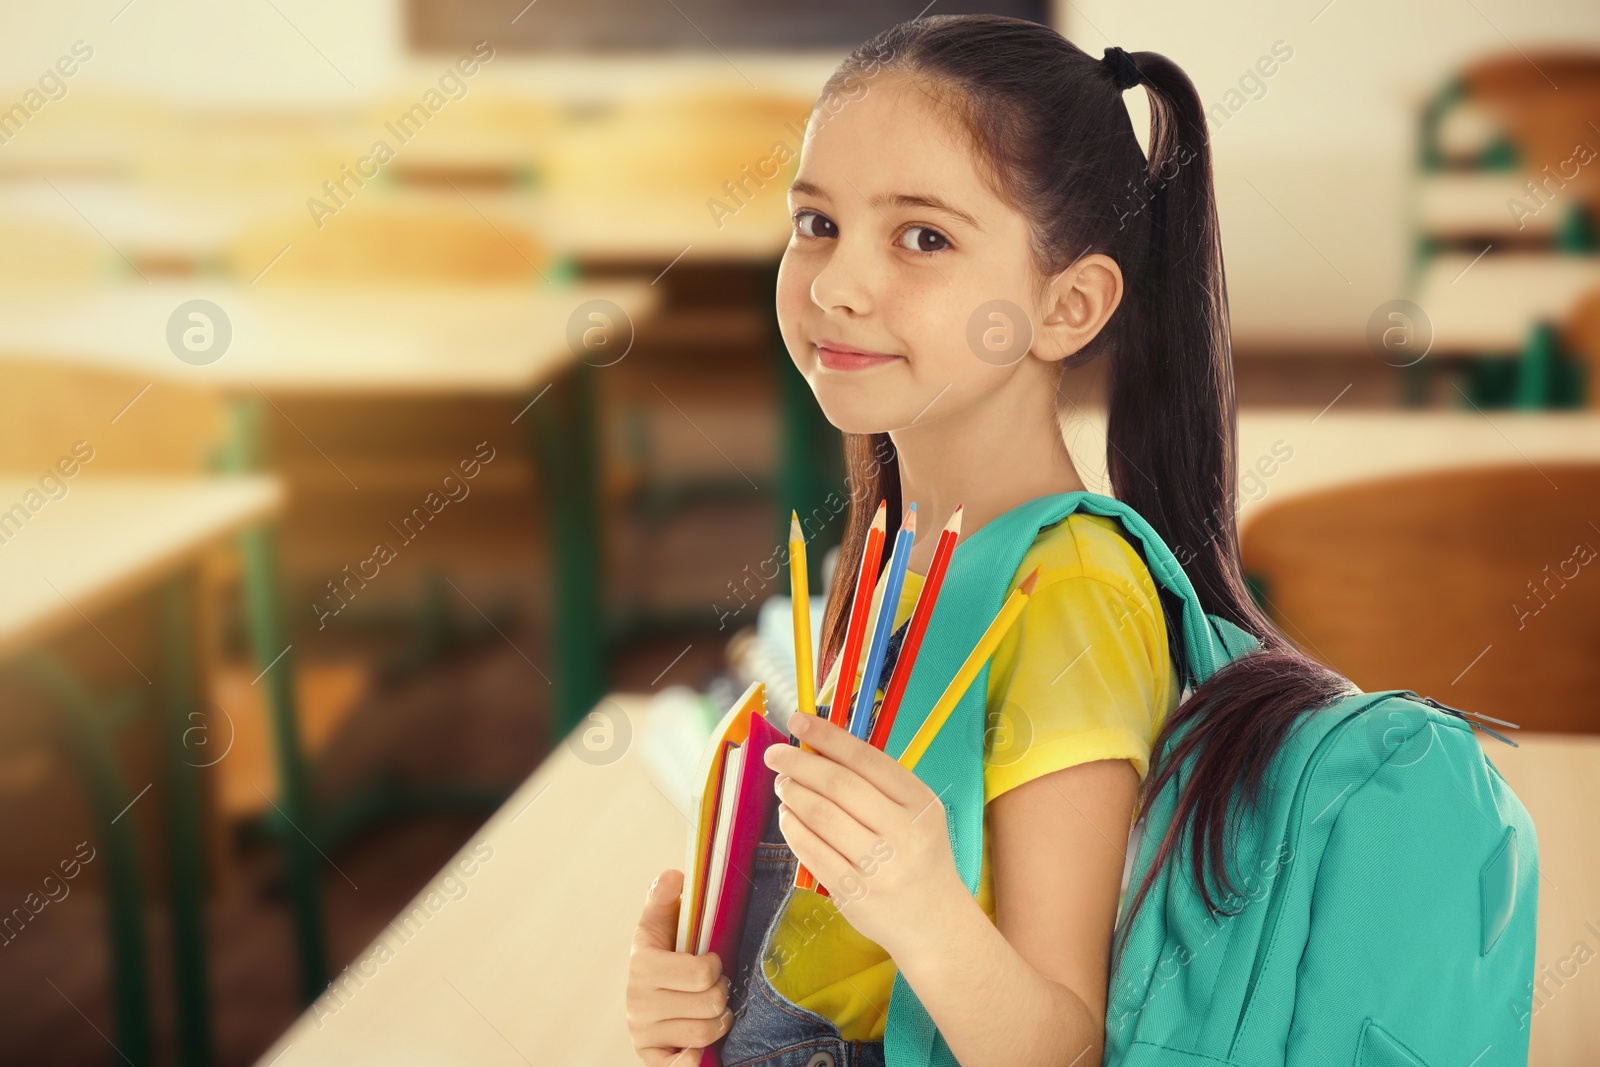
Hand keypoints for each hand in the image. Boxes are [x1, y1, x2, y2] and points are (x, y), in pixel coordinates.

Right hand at [625, 869, 731, 1065]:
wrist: (645, 996)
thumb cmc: (663, 953)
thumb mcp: (661, 922)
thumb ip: (665, 898)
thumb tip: (674, 875)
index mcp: (642, 963)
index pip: (702, 972)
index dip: (715, 966)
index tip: (710, 961)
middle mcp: (637, 1002)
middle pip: (710, 1005)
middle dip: (721, 994)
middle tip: (716, 987)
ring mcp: (642, 1033)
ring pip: (704, 1034)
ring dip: (718, 1021)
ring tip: (712, 1009)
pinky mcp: (649, 1058)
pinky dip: (699, 1055)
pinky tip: (700, 1043)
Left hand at [764, 711, 969, 955]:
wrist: (935, 922)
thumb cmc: (918, 855)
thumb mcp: (915, 811)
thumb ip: (876, 782)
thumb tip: (818, 746)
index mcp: (919, 803)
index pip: (866, 759)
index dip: (827, 736)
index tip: (797, 720)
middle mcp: (903, 832)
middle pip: (839, 786)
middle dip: (799, 764)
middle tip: (776, 755)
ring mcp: (879, 867)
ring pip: (821, 818)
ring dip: (793, 795)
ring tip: (783, 785)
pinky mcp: (855, 895)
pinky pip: (813, 853)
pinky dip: (793, 829)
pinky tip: (788, 817)